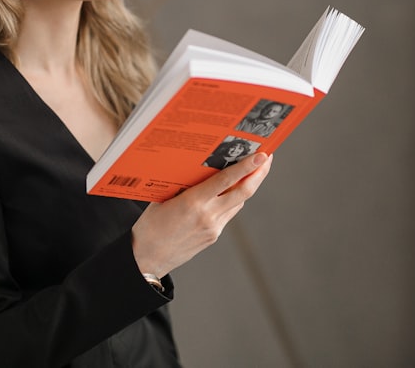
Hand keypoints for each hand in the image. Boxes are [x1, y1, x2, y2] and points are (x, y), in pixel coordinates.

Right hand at [131, 152, 272, 277]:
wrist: (146, 258)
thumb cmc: (150, 225)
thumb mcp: (164, 197)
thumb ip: (185, 184)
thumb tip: (204, 167)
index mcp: (193, 203)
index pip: (227, 181)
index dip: (247, 167)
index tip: (262, 156)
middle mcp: (208, 216)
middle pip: (243, 192)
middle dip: (259, 174)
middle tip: (268, 158)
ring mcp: (213, 228)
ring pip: (239, 203)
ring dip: (249, 186)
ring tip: (255, 170)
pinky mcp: (213, 236)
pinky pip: (229, 213)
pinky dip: (234, 199)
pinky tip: (233, 190)